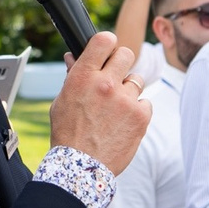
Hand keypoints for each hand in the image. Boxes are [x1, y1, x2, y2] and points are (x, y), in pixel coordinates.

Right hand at [48, 29, 149, 175]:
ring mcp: (126, 99)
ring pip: (136, 80)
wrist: (81, 166)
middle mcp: (106, 83)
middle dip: (121, 63)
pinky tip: (125, 122)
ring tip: (116, 108)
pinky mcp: (141, 116)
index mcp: (84, 76)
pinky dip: (138, 110)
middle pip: (126, 54)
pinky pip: (145, 102)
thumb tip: (73, 57)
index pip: (104, 40)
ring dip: (129, 90)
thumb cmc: (68, 133)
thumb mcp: (63, 100)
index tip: (108, 48)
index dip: (107, 42)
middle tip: (115, 77)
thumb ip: (73, 77)